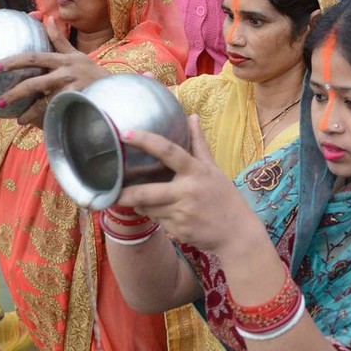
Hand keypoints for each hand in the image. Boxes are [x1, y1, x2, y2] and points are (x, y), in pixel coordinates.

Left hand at [0, 16, 107, 126]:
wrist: (114, 89)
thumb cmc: (91, 72)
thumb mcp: (76, 54)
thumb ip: (58, 38)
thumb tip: (47, 18)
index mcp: (61, 60)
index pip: (33, 58)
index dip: (13, 62)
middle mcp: (64, 73)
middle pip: (34, 83)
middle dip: (15, 93)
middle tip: (0, 101)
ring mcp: (70, 89)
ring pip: (44, 102)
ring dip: (29, 113)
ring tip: (19, 120)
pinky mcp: (77, 102)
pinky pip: (57, 111)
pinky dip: (45, 119)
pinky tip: (35, 124)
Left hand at [117, 116, 264, 254]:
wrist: (237, 234)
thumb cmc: (225, 198)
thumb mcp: (214, 169)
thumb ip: (199, 144)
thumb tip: (191, 117)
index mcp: (196, 171)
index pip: (169, 151)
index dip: (146, 141)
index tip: (126, 134)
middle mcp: (187, 191)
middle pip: (147, 192)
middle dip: (126, 194)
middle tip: (113, 192)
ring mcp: (182, 213)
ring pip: (149, 208)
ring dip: (143, 204)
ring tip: (150, 200)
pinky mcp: (178, 231)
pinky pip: (158, 222)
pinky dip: (158, 218)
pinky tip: (172, 216)